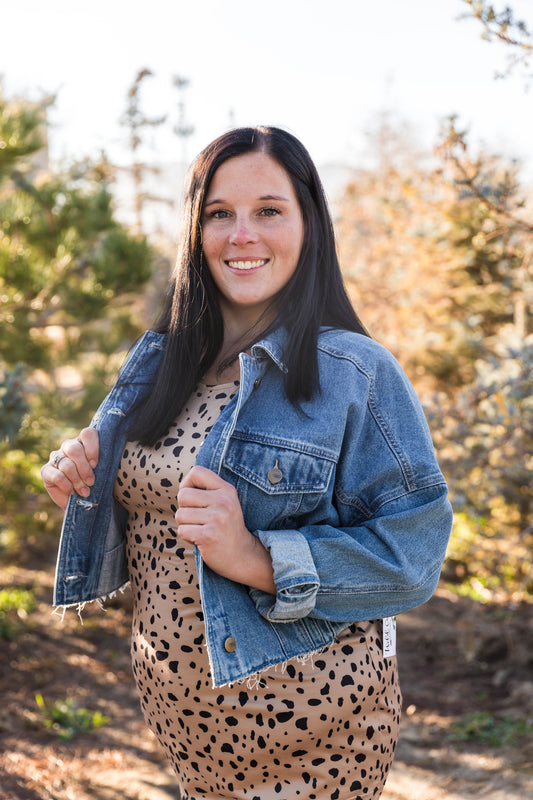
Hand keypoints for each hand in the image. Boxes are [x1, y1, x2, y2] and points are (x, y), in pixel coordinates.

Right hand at [41, 427, 99, 509]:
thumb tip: (97, 464)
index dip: (92, 449)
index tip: (95, 465)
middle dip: (84, 468)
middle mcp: (69, 446)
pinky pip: (56, 476)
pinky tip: (71, 491)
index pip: (87, 434)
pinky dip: (66, 485)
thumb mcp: (103, 472)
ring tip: (84, 491)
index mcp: (84, 442)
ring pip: (66, 464)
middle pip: (74, 449)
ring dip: (77, 480)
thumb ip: (104, 463)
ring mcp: (56, 457)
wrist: (81, 502)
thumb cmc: (94, 484)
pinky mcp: (46, 470)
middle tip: (91, 482)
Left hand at [176, 465, 274, 592]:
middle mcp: (223, 501)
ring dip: (185, 525)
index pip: (196, 472)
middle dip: (184, 509)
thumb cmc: (226, 528)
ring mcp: (217, 518)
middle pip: (183, 495)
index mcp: (226, 489)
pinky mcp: (208, 536)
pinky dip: (187, 537)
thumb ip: (208, 491)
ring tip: (201, 530)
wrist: (243, 555)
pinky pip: (182, 531)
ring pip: (180, 515)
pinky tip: (201, 540)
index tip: (191, 498)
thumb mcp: (225, 503)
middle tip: (198, 519)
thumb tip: (182, 487)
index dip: (186, 484)